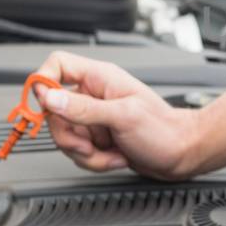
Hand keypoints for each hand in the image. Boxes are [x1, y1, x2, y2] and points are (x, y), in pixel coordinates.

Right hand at [33, 51, 200, 177]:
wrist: (181, 154)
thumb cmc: (163, 130)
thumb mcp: (122, 116)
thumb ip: (84, 108)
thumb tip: (50, 98)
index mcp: (99, 78)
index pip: (58, 65)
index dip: (44, 82)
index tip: (45, 106)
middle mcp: (93, 95)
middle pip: (53, 111)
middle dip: (70, 136)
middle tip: (89, 145)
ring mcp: (93, 118)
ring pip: (64, 136)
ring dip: (86, 154)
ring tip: (111, 152)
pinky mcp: (96, 137)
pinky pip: (77, 151)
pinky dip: (94, 161)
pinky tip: (115, 157)